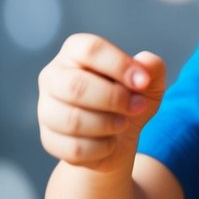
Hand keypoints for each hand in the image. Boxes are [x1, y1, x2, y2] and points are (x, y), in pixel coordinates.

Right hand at [38, 34, 166, 173]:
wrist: (120, 138)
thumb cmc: (132, 99)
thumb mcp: (150, 82)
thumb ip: (152, 67)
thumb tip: (145, 61)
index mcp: (75, 53)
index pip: (89, 49)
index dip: (120, 65)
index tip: (143, 82)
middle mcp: (53, 77)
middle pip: (75, 86)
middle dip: (115, 99)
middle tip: (138, 106)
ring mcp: (47, 109)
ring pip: (72, 120)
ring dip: (109, 125)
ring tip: (124, 124)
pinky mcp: (50, 140)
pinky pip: (75, 148)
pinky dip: (102, 148)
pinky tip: (110, 143)